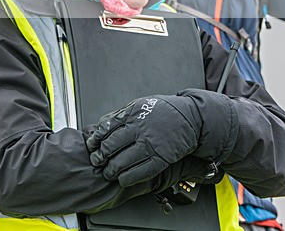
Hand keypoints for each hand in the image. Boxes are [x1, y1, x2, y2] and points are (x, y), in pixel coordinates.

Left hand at [86, 90, 234, 186]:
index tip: (93, 145)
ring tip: (109, 172)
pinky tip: (123, 179)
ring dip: (111, 170)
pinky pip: (139, 173)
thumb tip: (101, 126)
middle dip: (100, 157)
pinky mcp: (161, 159)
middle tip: (98, 161)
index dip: (95, 140)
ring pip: (122, 162)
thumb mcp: (140, 105)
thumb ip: (121, 115)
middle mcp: (140, 130)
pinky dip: (127, 178)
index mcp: (132, 114)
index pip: (105, 129)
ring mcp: (150, 145)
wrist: (191, 119)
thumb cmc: (164, 111)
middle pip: (111, 147)